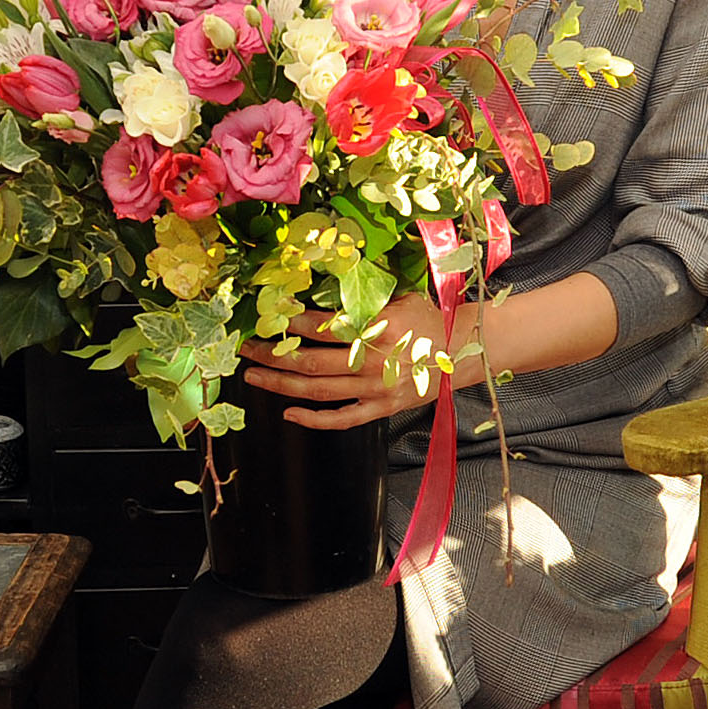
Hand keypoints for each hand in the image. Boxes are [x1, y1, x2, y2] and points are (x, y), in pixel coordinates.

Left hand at [240, 294, 481, 430]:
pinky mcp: (380, 409)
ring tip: (253, 377)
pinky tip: (289, 413)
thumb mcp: (399, 298)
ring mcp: (376, 389)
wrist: (460, 352)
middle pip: (311, 362)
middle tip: (247, 349)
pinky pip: (341, 419)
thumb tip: (320, 288)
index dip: (292, 323)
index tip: (270, 315)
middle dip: (273, 356)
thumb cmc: (426, 319)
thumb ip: (364, 299)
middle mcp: (374, 362)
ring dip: (281, 385)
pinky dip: (313, 420)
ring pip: (318, 391)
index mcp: (379, 329)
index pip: (325, 327)